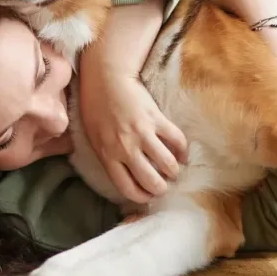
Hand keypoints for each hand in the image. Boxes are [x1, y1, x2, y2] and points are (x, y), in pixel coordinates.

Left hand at [79, 66, 188, 204]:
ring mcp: (142, 134)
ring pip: (167, 164)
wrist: (106, 78)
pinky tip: (182, 154)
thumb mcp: (94, 138)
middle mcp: (126, 149)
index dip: (142, 197)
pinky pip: (177, 140)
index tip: (148, 196)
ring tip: (174, 170)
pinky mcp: (156, 119)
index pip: (128, 188)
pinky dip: (183, 150)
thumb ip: (108, 156)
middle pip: (151, 181)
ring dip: (174, 171)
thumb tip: (125, 173)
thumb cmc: (95, 108)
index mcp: (108, 156)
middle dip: (161, 188)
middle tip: (164, 184)